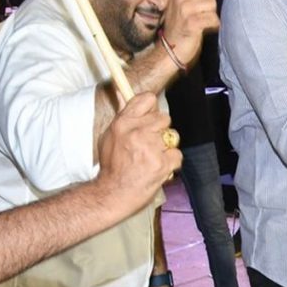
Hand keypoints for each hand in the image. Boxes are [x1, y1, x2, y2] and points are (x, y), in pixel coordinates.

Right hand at [96, 92, 181, 213]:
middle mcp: (137, 132)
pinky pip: (177, 155)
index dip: (152, 108)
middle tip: (150, 144)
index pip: (147, 99)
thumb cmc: (111, 167)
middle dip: (160, 130)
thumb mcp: (110, 136)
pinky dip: (171, 163)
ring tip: (153, 158)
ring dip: (166, 147)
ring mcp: (151, 148)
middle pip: (164, 118)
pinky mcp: (162, 163)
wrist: (112, 194)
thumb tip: (121, 92)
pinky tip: (158, 168)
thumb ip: (123, 115)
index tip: (151, 116)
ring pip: (172, 137)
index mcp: (123, 123)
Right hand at [159, 0, 218, 69]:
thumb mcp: (179, 3)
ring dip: (212, 13)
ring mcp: (184, 9)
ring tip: (203, 20)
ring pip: (212, 3)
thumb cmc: (179, 25)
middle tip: (203, 9)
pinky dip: (213, 25)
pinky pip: (213, 18)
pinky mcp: (192, 23)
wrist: (170, 48)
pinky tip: (205, 28)